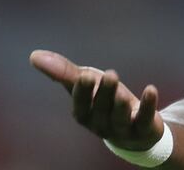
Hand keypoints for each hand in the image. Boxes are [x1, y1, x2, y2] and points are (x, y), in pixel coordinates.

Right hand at [30, 49, 165, 151]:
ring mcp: (123, 129)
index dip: (83, 91)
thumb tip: (33, 55)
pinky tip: (150, 89)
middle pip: (102, 110)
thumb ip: (63, 72)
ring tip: (123, 89)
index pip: (81, 104)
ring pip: (120, 118)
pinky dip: (147, 105)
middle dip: (105, 93)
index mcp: (84, 114)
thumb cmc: (103, 101)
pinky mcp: (143, 129)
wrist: (133, 128)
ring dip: (121, 104)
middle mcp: (101, 125)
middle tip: (110, 74)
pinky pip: (145, 119)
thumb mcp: (86, 84)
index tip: (84, 75)